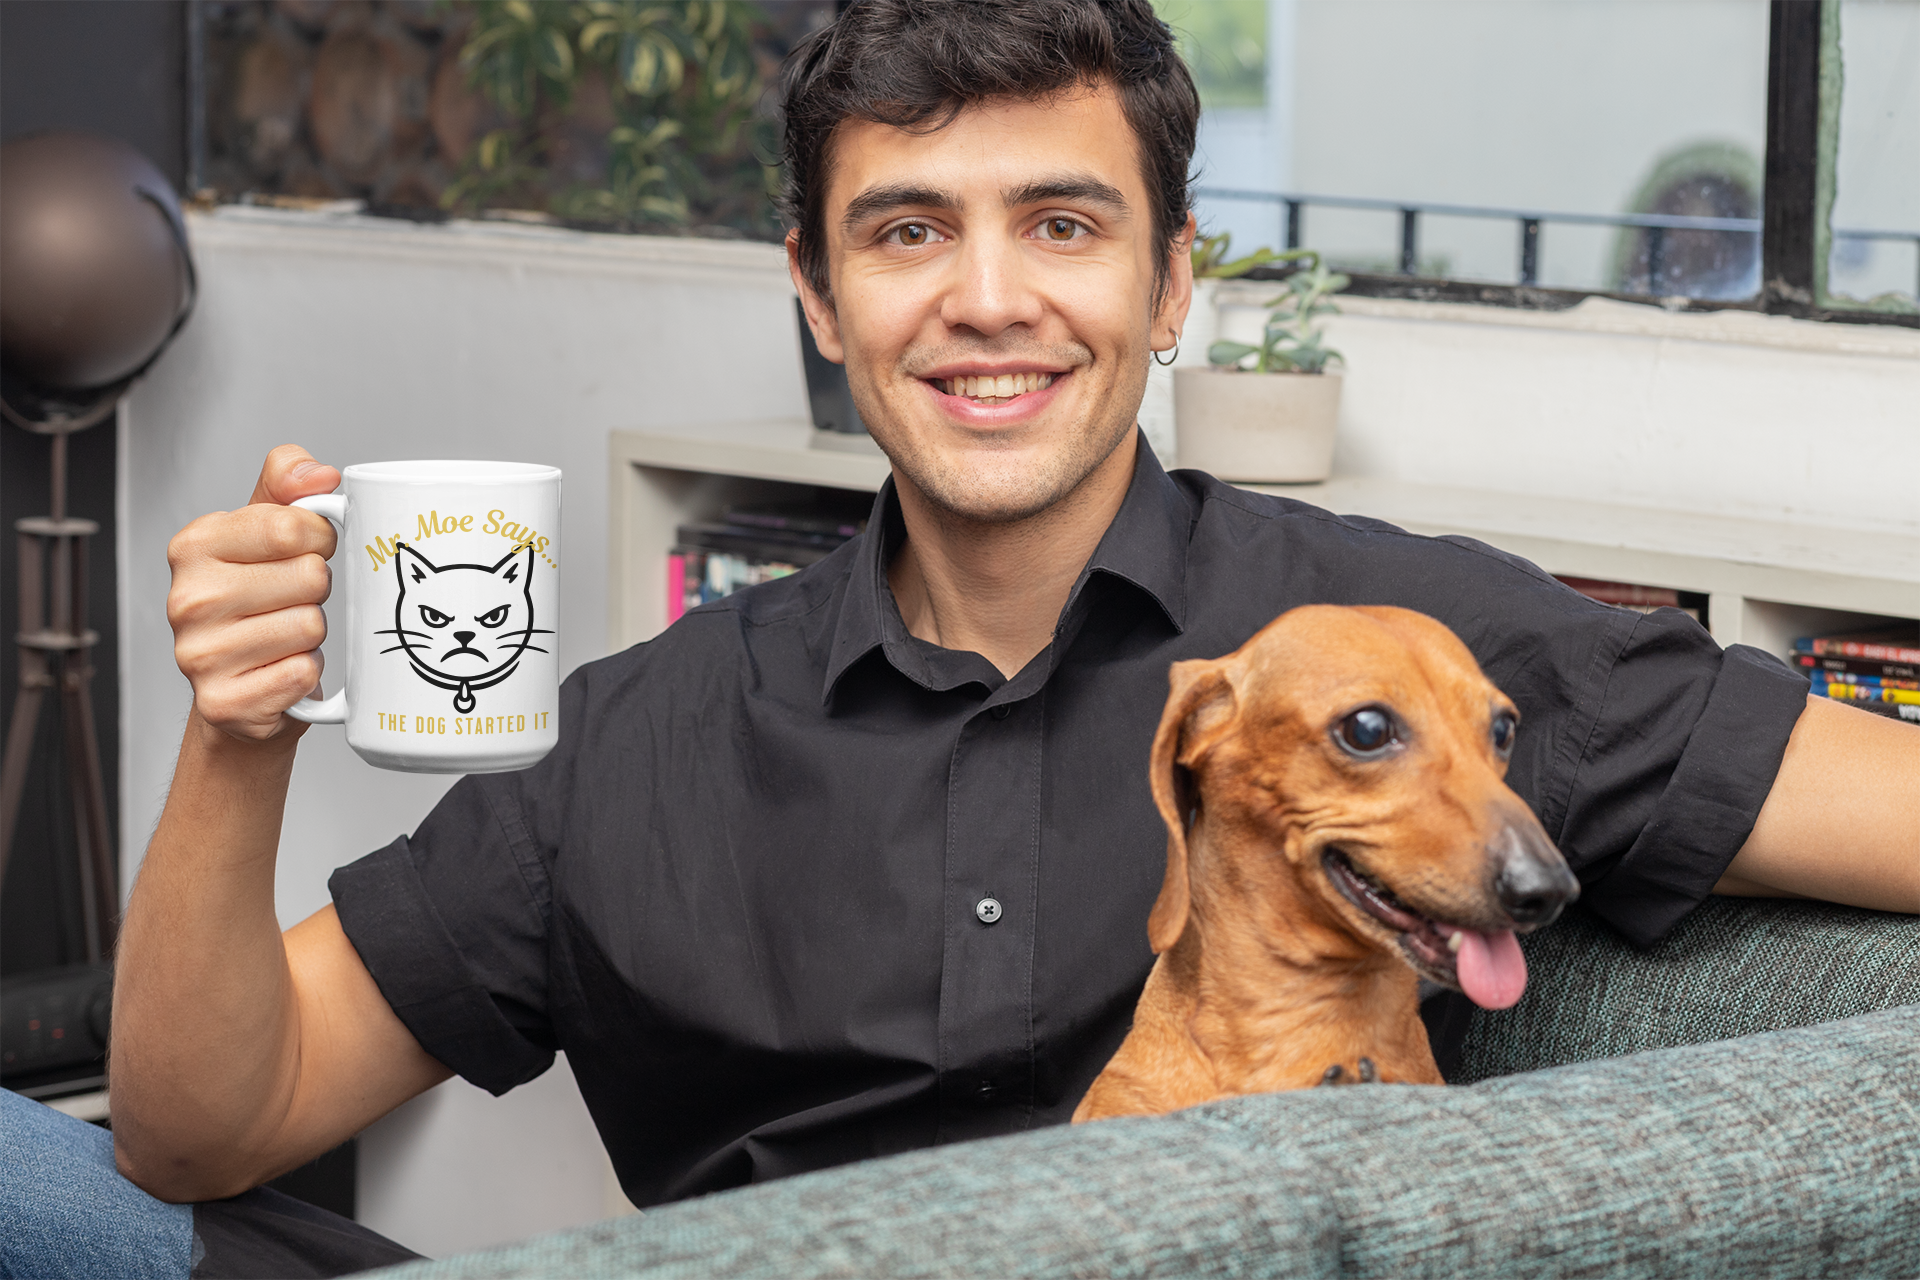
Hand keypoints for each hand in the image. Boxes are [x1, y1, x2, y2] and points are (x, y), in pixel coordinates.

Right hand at [167, 445, 340, 741]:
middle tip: (292, 601)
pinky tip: (280, 669)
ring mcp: (199, 655)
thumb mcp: (267, 529)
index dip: (320, 539)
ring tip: (285, 636)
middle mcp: (188, 598)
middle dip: (316, 591)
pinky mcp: (223, 702)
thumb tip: (320, 475)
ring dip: (312, 634)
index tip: (308, 550)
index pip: (292, 526)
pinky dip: (305, 673)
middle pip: (310, 577)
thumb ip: (288, 484)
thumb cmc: (260, 602)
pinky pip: (301, 674)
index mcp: (195, 545)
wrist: (242, 689)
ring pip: (311, 626)